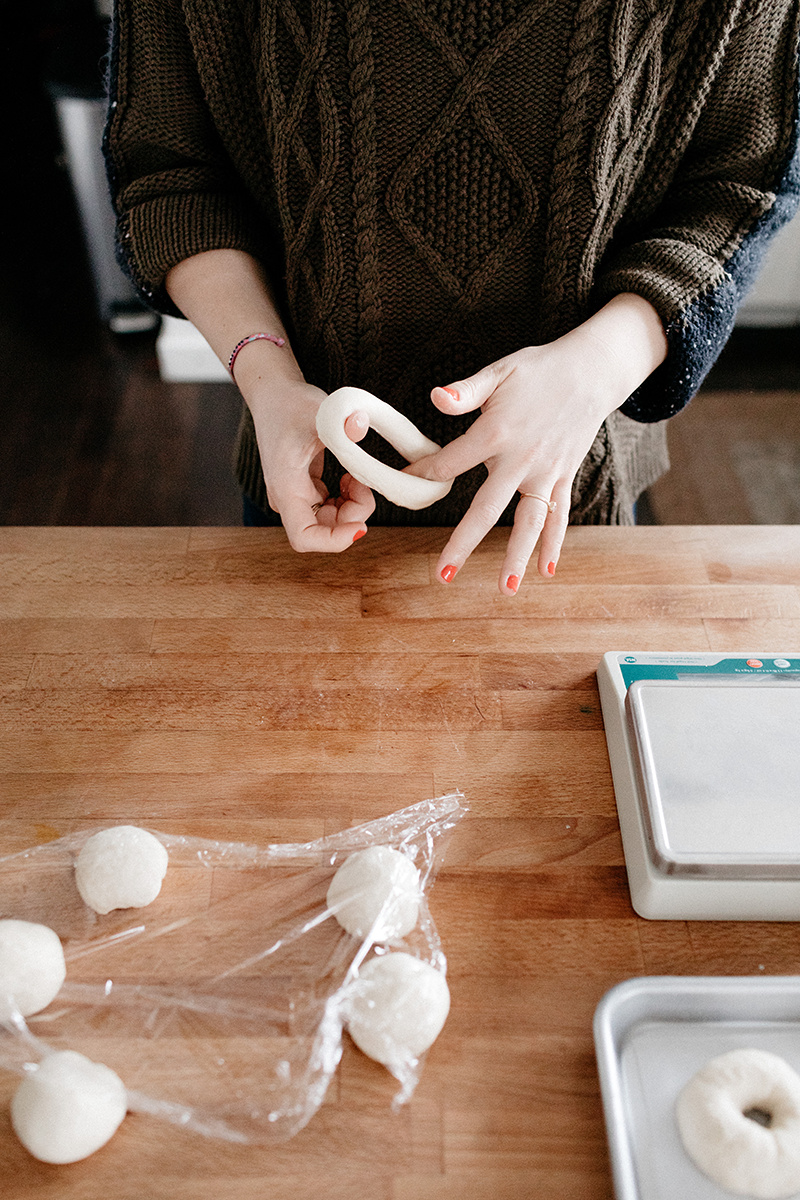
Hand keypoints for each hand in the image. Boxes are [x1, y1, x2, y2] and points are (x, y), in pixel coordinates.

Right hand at [249, 378, 374, 550]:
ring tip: (356, 477)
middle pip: (324, 531)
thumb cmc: (291, 403)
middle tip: (363, 483)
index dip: (334, 540)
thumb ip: (342, 422)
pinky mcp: (305, 491)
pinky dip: (347, 500)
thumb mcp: (320, 411)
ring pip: (330, 523)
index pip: (304, 537)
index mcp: (286, 487)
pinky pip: (330, 511)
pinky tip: (350, 478)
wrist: (274, 395)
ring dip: (352, 507)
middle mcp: (288, 499)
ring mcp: (296, 497)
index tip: (361, 526)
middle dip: (352, 516)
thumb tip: (361, 423)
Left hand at [406, 295, 667, 592]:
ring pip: (530, 521)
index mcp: (499, 432)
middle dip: (464, 542)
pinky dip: (554, 543)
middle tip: (444, 574)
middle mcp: (523, 459)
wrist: (592, 370)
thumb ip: (466, 390)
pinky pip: (559, 515)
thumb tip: (435, 398)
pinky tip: (545, 571)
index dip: (423, 474)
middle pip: (488, 509)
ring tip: (505, 588)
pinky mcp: (564, 476)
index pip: (451, 463)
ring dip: (517, 556)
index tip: (403, 484)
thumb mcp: (499, 371)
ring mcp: (546, 472)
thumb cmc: (539, 369)